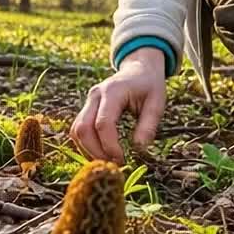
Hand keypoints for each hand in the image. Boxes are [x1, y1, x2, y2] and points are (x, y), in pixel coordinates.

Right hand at [69, 47, 166, 164]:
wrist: (139, 68)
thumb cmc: (149, 86)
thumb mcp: (157, 103)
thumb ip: (148, 126)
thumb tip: (138, 149)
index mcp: (113, 91)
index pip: (103, 124)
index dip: (110, 146)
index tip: (122, 160)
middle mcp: (95, 95)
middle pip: (83, 128)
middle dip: (96, 152)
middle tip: (113, 165)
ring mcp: (88, 101)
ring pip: (76, 131)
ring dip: (88, 150)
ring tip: (108, 162)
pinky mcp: (86, 108)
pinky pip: (78, 129)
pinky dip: (86, 144)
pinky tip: (101, 153)